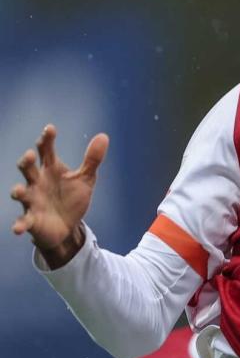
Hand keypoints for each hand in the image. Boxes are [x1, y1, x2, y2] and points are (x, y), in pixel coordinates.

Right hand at [10, 124, 108, 267]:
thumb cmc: (72, 198)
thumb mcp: (85, 178)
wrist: (67, 226)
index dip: (46, 139)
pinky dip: (20, 224)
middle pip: (28, 168)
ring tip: (18, 190)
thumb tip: (104, 136)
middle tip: (30, 155)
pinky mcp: (31, 219)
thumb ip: (92, 159)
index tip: (50, 129)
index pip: (46, 150)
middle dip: (27, 162)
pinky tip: (18, 228)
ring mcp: (32, 200)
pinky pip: (23, 221)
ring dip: (18, 191)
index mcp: (50, 169)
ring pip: (21, 193)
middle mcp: (37, 182)